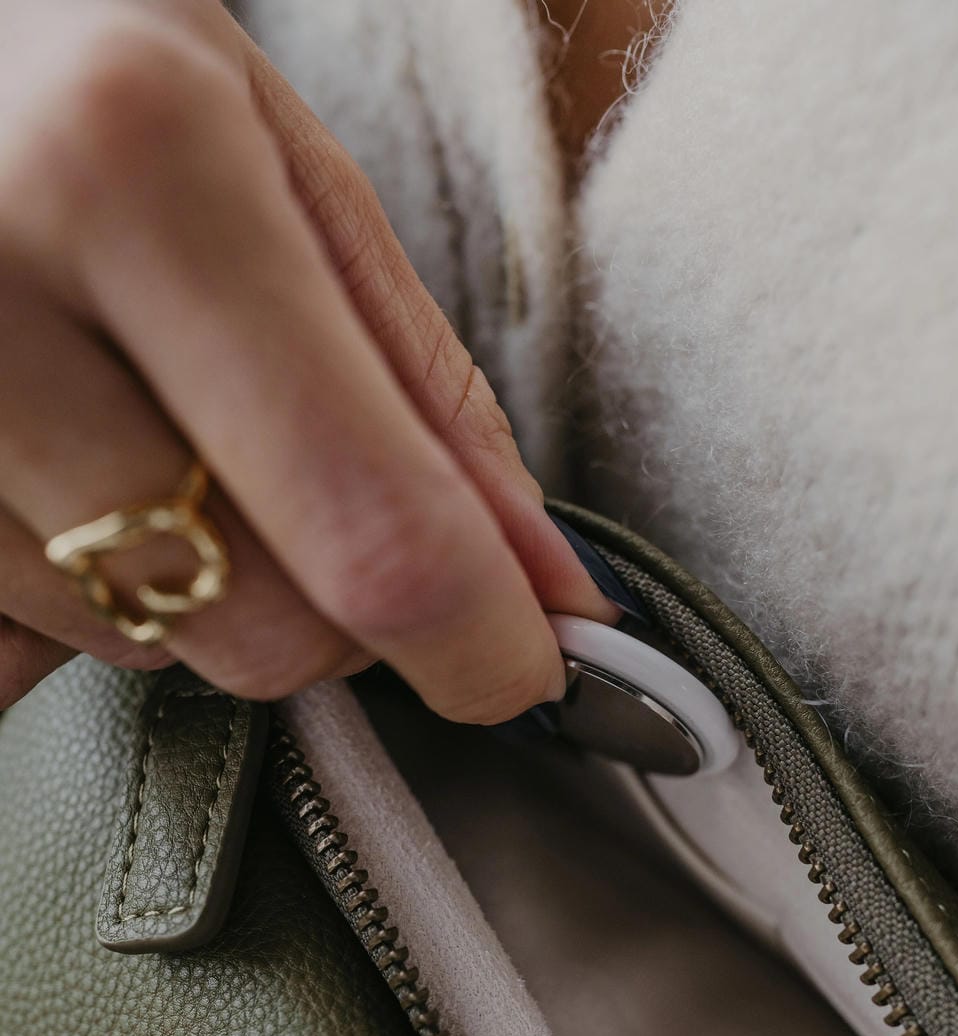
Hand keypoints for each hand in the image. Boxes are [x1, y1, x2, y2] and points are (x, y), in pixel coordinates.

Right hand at [0, 0, 613, 711]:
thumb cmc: (91, 77)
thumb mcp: (276, 154)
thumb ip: (420, 378)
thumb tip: (539, 580)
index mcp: (132, 174)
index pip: (366, 527)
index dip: (477, 639)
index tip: (522, 668)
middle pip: (260, 630)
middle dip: (341, 609)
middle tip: (326, 492)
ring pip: (146, 644)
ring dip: (202, 582)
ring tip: (150, 419)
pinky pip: (28, 643)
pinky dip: (93, 588)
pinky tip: (69, 468)